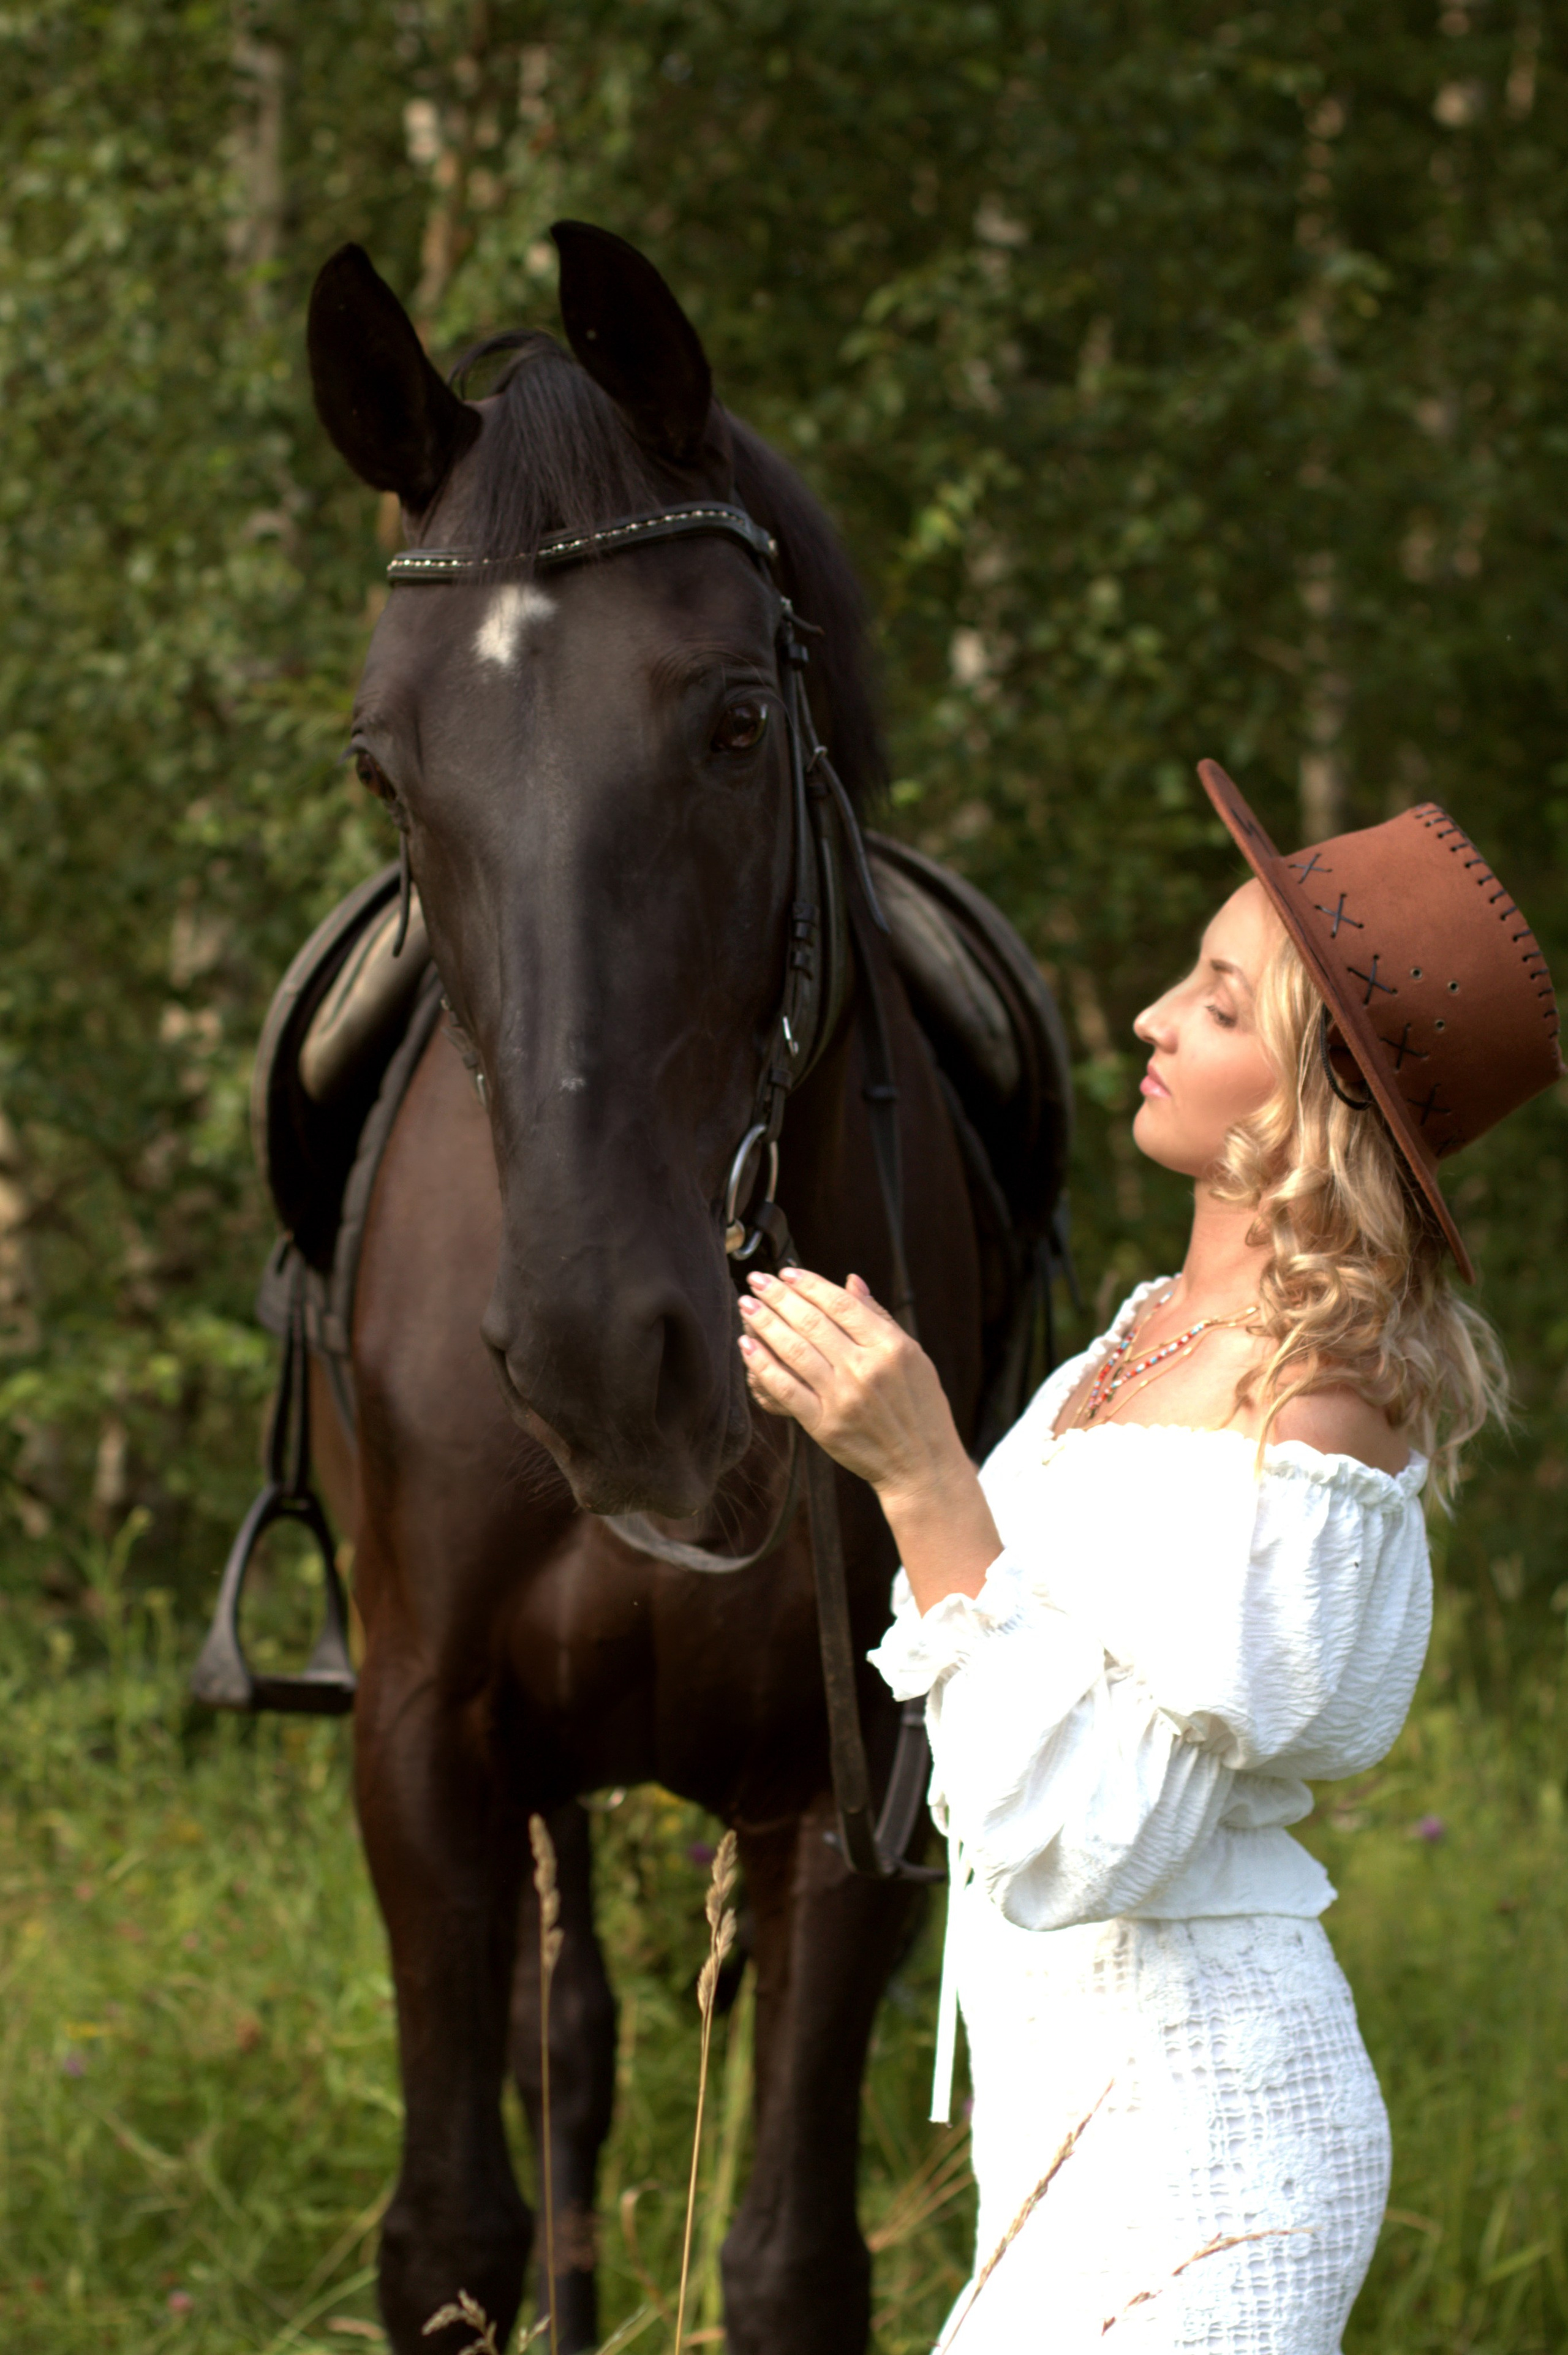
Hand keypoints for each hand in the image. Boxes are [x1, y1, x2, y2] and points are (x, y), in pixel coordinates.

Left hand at [737, 1266, 1002, 1605]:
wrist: (921, 1465)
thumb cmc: (920, 1407)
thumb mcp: (913, 1357)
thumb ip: (879, 1318)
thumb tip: (850, 1281)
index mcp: (891, 1347)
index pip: (840, 1304)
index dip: (809, 1284)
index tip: (786, 1272)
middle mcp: (866, 1369)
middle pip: (812, 1322)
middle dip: (779, 1297)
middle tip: (756, 1280)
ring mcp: (843, 1398)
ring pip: (794, 1350)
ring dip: (764, 1323)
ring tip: (746, 1305)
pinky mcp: (824, 1425)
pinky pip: (786, 1389)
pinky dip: (763, 1365)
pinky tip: (747, 1346)